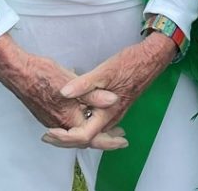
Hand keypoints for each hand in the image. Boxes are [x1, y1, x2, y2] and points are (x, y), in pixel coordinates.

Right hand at [0, 33, 117, 132]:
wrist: (19, 72)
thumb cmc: (44, 75)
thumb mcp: (72, 81)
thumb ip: (93, 94)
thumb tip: (113, 100)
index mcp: (68, 119)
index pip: (92, 137)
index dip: (110, 139)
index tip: (123, 139)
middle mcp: (60, 124)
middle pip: (85, 138)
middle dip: (104, 138)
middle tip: (121, 136)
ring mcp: (52, 120)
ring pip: (77, 131)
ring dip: (94, 129)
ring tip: (110, 126)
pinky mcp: (48, 113)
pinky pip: (69, 124)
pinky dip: (82, 123)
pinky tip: (89, 113)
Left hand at [42, 32, 177, 149]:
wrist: (151, 58)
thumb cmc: (129, 64)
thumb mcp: (105, 71)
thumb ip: (84, 84)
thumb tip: (63, 93)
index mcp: (107, 113)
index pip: (83, 136)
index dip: (64, 137)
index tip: (48, 132)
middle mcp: (111, 119)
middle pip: (86, 139)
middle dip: (65, 139)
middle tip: (46, 135)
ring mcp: (114, 114)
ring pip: (92, 131)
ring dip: (73, 132)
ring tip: (56, 128)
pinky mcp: (115, 107)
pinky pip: (97, 123)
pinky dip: (84, 123)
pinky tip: (78, 114)